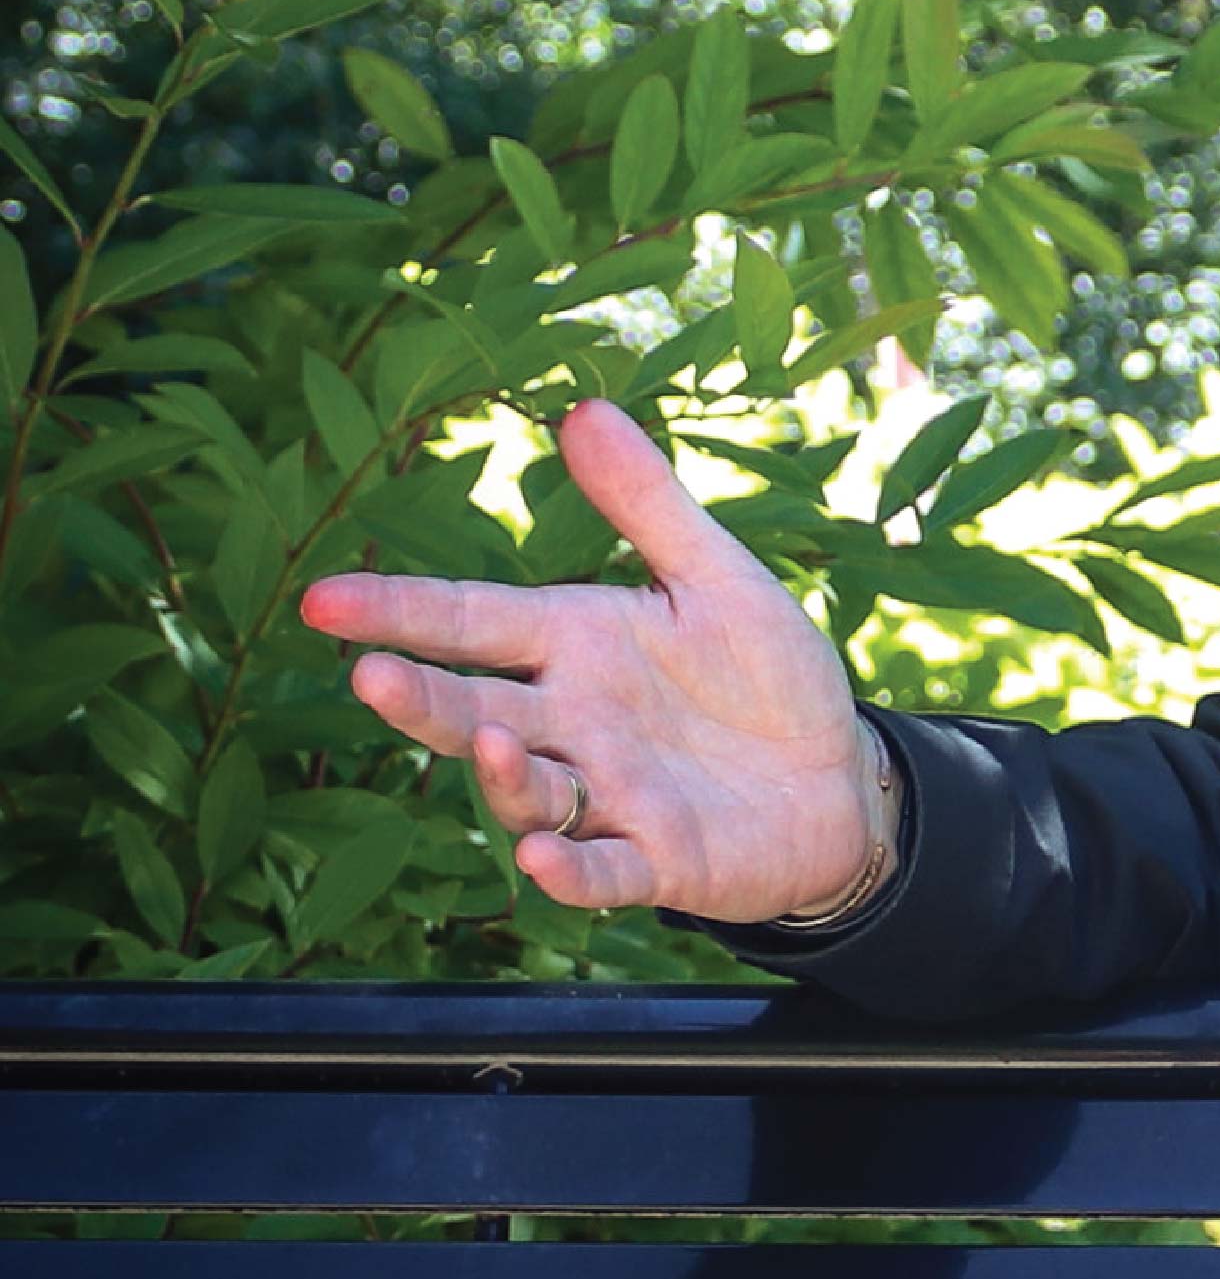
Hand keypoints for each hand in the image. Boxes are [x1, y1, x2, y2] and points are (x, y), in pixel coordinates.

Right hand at [301, 396, 894, 924]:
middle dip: (422, 700)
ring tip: (491, 740)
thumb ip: (648, 505)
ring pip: (529, 789)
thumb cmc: (767, 677)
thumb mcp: (718, 578)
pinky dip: (571, 870)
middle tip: (368, 676)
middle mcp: (572, 724)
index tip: (321, 600)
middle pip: (474, 710)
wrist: (840, 778)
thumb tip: (585, 407)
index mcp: (576, 645)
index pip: (471, 621)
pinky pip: (603, 871)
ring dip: (502, 773)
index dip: (399, 611)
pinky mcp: (659, 860)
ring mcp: (609, 798)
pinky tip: (540, 858)